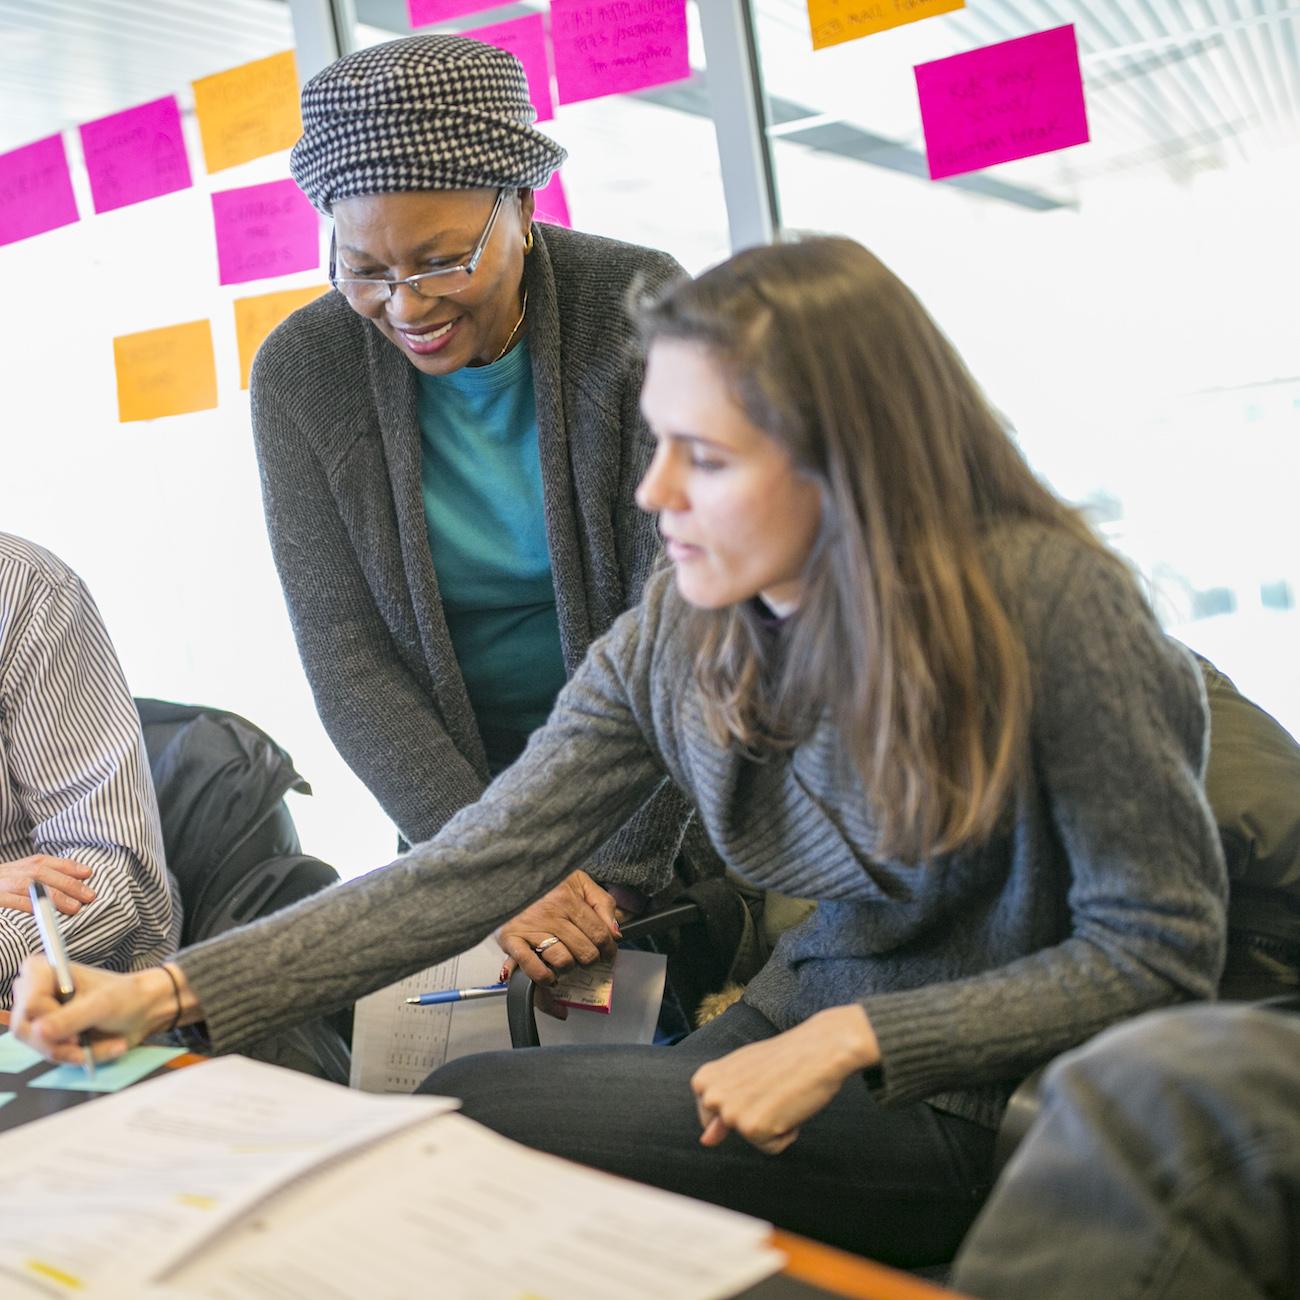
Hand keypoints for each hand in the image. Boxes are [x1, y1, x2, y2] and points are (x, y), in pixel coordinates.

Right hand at [0, 855, 95, 915]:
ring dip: (53, 896)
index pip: (45, 861)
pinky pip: (10, 901)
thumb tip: (75, 881)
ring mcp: (0, 884)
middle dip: (68, 883)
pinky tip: (43, 912)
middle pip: (40, 872)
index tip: (88, 873)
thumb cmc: (0, 887)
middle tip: (88, 896)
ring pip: (28, 885)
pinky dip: (28, 906)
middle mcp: (8, 872)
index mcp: (17, 866)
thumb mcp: (17, 877)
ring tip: (74, 907)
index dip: (68, 866)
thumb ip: (41, 878)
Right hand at [11, 956, 190, 1065]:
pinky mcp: (50, 1036)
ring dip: (77, 1052)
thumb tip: (38, 1031)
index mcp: (42, 972)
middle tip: (85, 1042)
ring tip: (110, 1043)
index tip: (74, 1031)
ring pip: (41, 1046)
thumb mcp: (102, 1005)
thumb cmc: (126, 996)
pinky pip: (55, 1056)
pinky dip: (82, 1057)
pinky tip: (107, 1047)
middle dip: (60, 1043)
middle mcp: (34, 993)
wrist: (144, 1011)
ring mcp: (40, 1017)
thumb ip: (70, 1017)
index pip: (29, 1003)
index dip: (49, 1020)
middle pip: (26, 1030)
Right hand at [495, 870, 620, 984]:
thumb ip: (603, 903)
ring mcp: (530, 928)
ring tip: (567, 960)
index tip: (608, 952)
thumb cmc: (547, 881)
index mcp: (568, 898)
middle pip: (585, 952)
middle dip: (591, 959)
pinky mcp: (511, 940)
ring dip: (570, 967)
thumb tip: (615, 933)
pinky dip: (545, 978)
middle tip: (587, 955)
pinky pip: (533, 969)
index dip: (609, 948)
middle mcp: (550, 914)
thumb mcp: (580, 882)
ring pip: (563, 962)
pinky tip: (550, 976)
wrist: (509, 875)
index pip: (600, 934)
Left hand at [691, 1005, 879, 1154]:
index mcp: (704, 1080)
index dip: (739, 1102)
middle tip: (769, 1088)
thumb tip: (706, 1142)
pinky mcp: (752, 1128)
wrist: (818, 1049)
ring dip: (772, 1124)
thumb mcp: (742, 1073)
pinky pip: (773, 1147)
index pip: (711, 1114)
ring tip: (782, 1094)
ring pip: (754, 1138)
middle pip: (732, 1128)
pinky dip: (787, 1134)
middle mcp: (712, 1097)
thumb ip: (721, 1104)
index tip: (753, 1083)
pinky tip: (791, 1106)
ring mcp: (731, 1114)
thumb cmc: (782, 1058)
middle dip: (752, 1115)